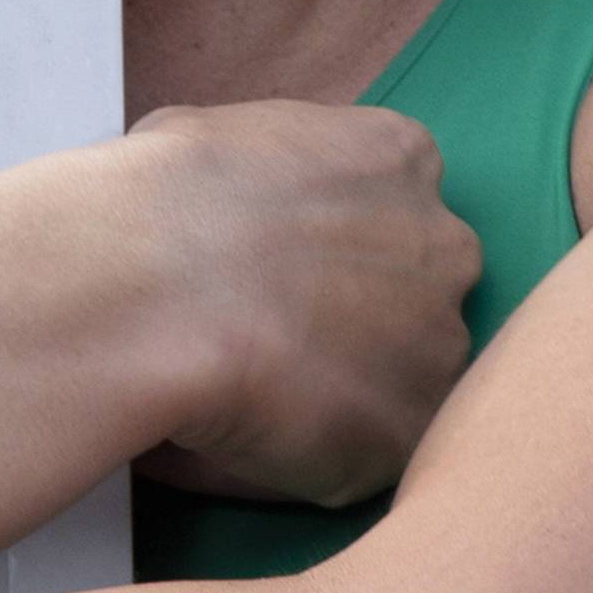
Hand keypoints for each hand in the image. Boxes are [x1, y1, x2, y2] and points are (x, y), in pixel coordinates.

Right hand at [121, 101, 479, 507]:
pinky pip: (364, 450)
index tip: (281, 266)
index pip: (395, 202)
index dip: (335, 240)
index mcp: (400, 157)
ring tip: (245, 393)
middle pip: (417, 288)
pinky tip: (238, 434)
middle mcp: (443, 246)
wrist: (150, 289)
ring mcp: (438, 343)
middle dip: (357, 313)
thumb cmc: (161, 201)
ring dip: (339, 387)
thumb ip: (271, 176)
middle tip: (267, 334)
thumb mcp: (221, 136)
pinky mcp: (409, 429)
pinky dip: (308, 456)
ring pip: (400, 375)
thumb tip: (236, 212)